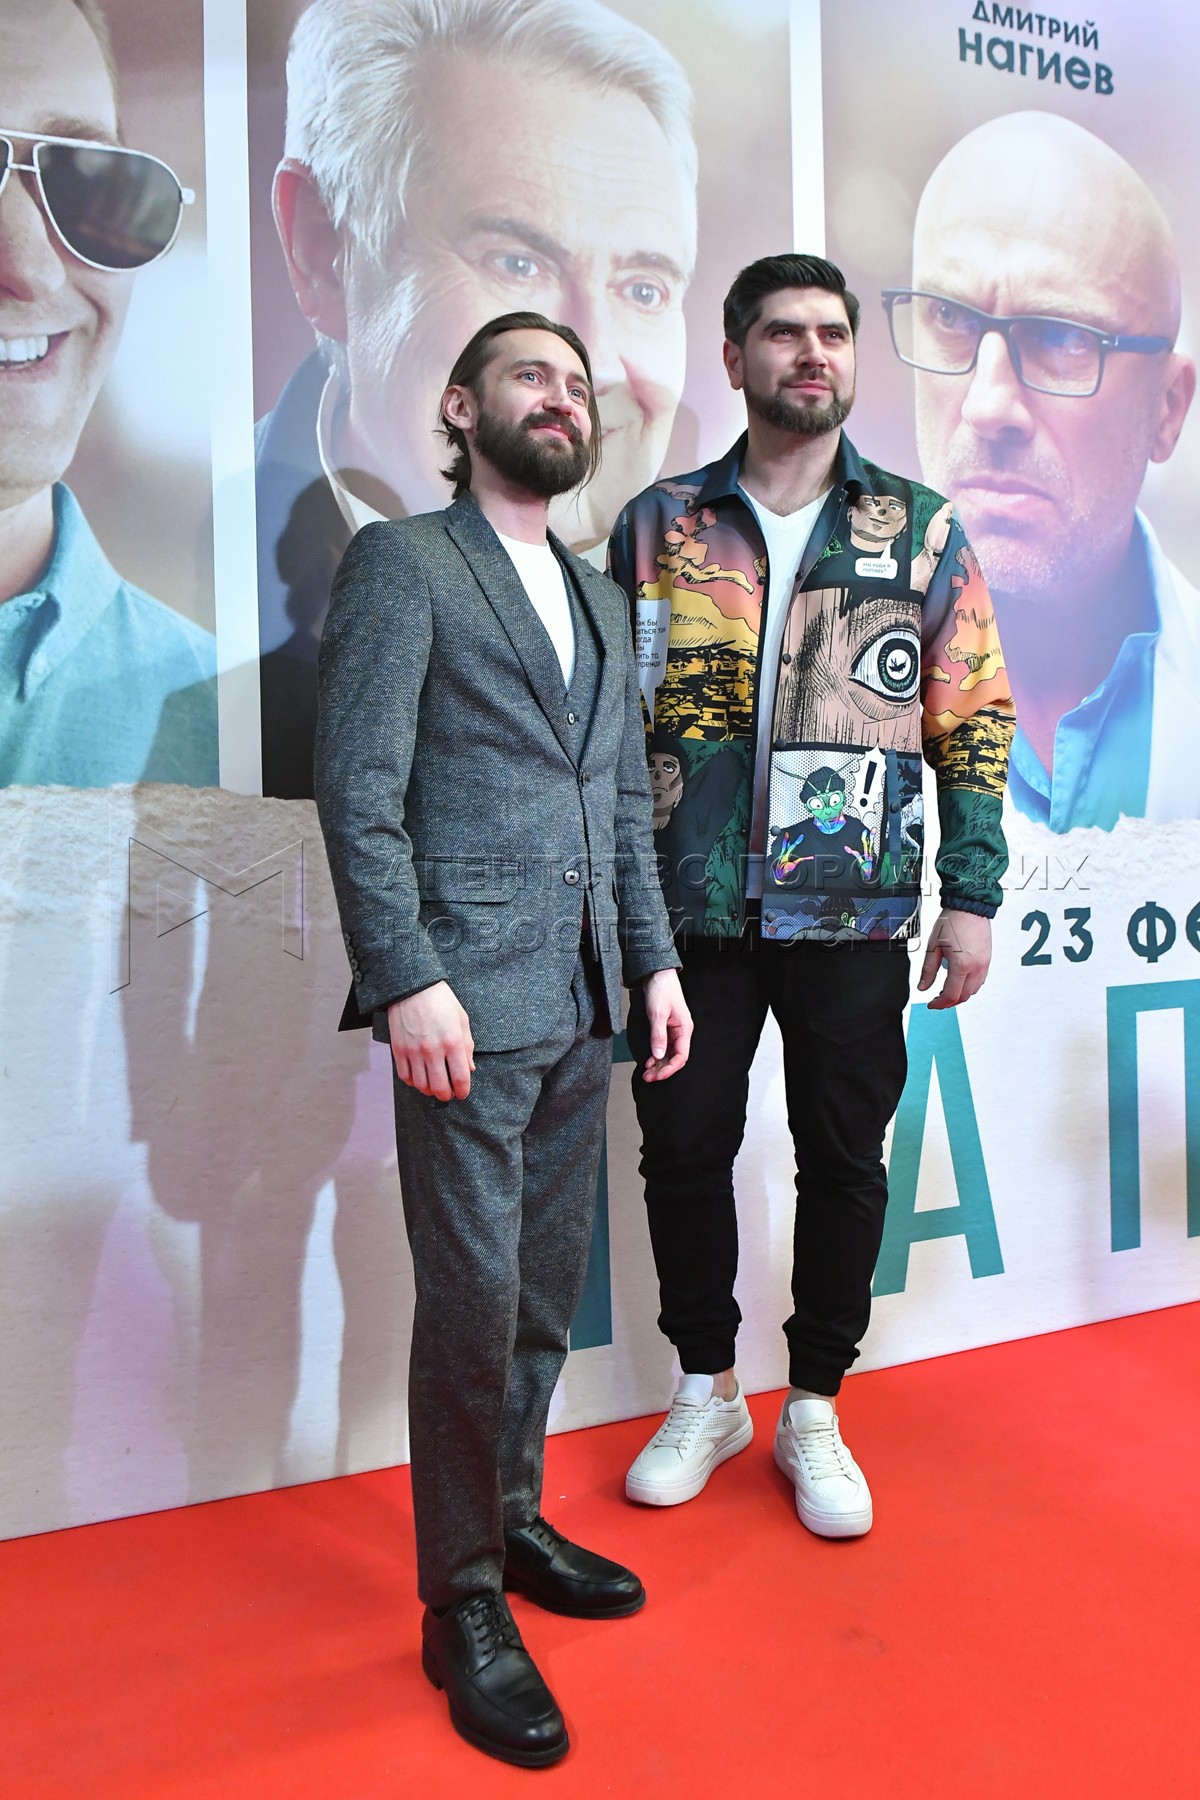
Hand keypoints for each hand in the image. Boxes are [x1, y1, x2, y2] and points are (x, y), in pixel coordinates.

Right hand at [388, 981, 474, 1099]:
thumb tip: (470, 1068)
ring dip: (429, 1090)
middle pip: (440, 1087)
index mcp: (453, 1042)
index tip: (463, 1093)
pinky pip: (405, 1076)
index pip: (461, 1078)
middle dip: (447, 1095)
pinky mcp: (398, 1050)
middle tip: (449, 1094)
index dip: (463, 1091)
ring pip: (421, 1085)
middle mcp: (433, 1050)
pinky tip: (419, 1078)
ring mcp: (414, 1051)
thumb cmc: (440, 1000)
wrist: (412, 987)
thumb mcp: (461, 1019)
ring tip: (434, 1087)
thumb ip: (467, 1046)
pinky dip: (413, 1082)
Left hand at [640, 968, 692, 1081]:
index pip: (681, 1056)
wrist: (657, 974)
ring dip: (659, 1064)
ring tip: (647, 1072)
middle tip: (648, 1077)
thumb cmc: (661, 989)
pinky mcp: (666, 1027)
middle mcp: (681, 1031)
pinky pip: (664, 1046)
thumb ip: (658, 1035)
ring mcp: (674, 1030)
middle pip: (675, 1058)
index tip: (657, 1076)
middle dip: (662, 1070)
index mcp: (684, 1028)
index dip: (670, 1069)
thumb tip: (659, 1055)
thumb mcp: (657, 1013)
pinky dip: (657, 1055)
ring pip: (669, 1054)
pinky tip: (649, 1060)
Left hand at [917, 909, 990, 1009]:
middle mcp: (976, 967)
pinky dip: (970, 986)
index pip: (951, 995)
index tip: (932, 1004)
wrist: (969, 906)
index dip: (939, 1004)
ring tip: (947, 989)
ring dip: (960, 994)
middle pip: (964, 996)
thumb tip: (923, 986)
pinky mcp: (987, 959)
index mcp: (961, 965)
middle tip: (937, 998)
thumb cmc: (952, 921)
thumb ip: (928, 970)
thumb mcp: (933, 947)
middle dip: (949, 1001)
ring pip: (974, 990)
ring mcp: (984, 964)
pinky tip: (960, 980)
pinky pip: (980, 981)